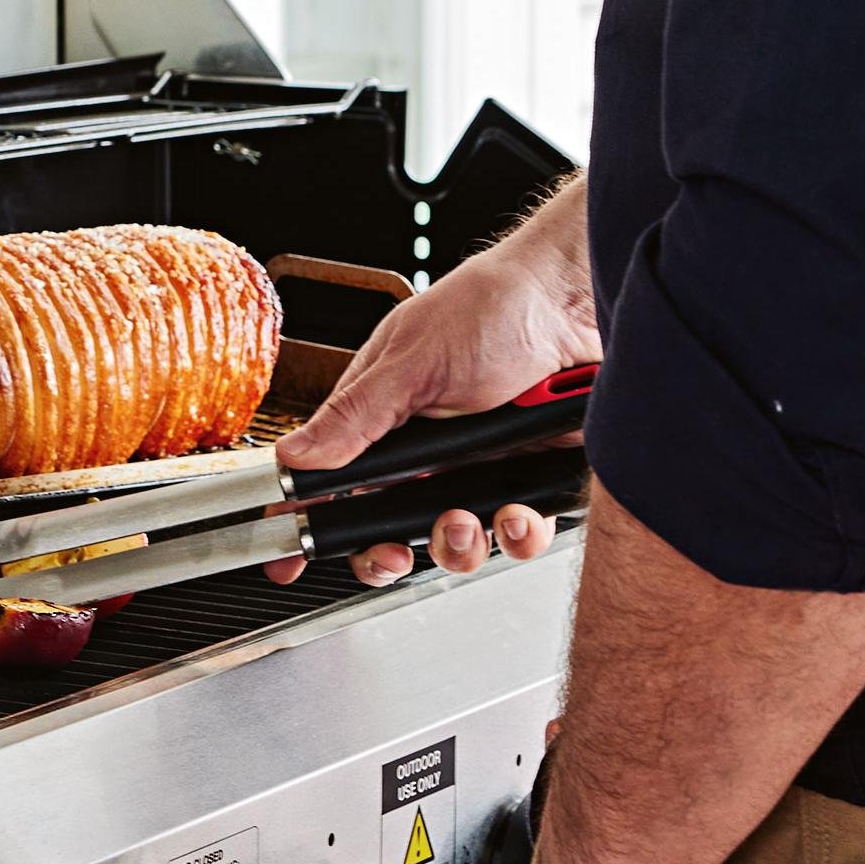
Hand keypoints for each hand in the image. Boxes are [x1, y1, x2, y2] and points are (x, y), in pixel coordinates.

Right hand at [266, 175, 597, 585]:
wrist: (576, 302)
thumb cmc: (490, 308)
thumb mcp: (412, 361)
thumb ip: (355, 416)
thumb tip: (295, 457)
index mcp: (381, 416)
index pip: (332, 478)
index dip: (311, 523)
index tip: (288, 561)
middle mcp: (425, 448)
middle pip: (389, 525)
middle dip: (389, 552)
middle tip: (392, 555)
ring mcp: (477, 465)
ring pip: (454, 538)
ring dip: (458, 543)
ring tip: (467, 520)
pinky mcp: (529, 477)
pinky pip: (517, 530)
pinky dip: (519, 533)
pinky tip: (519, 511)